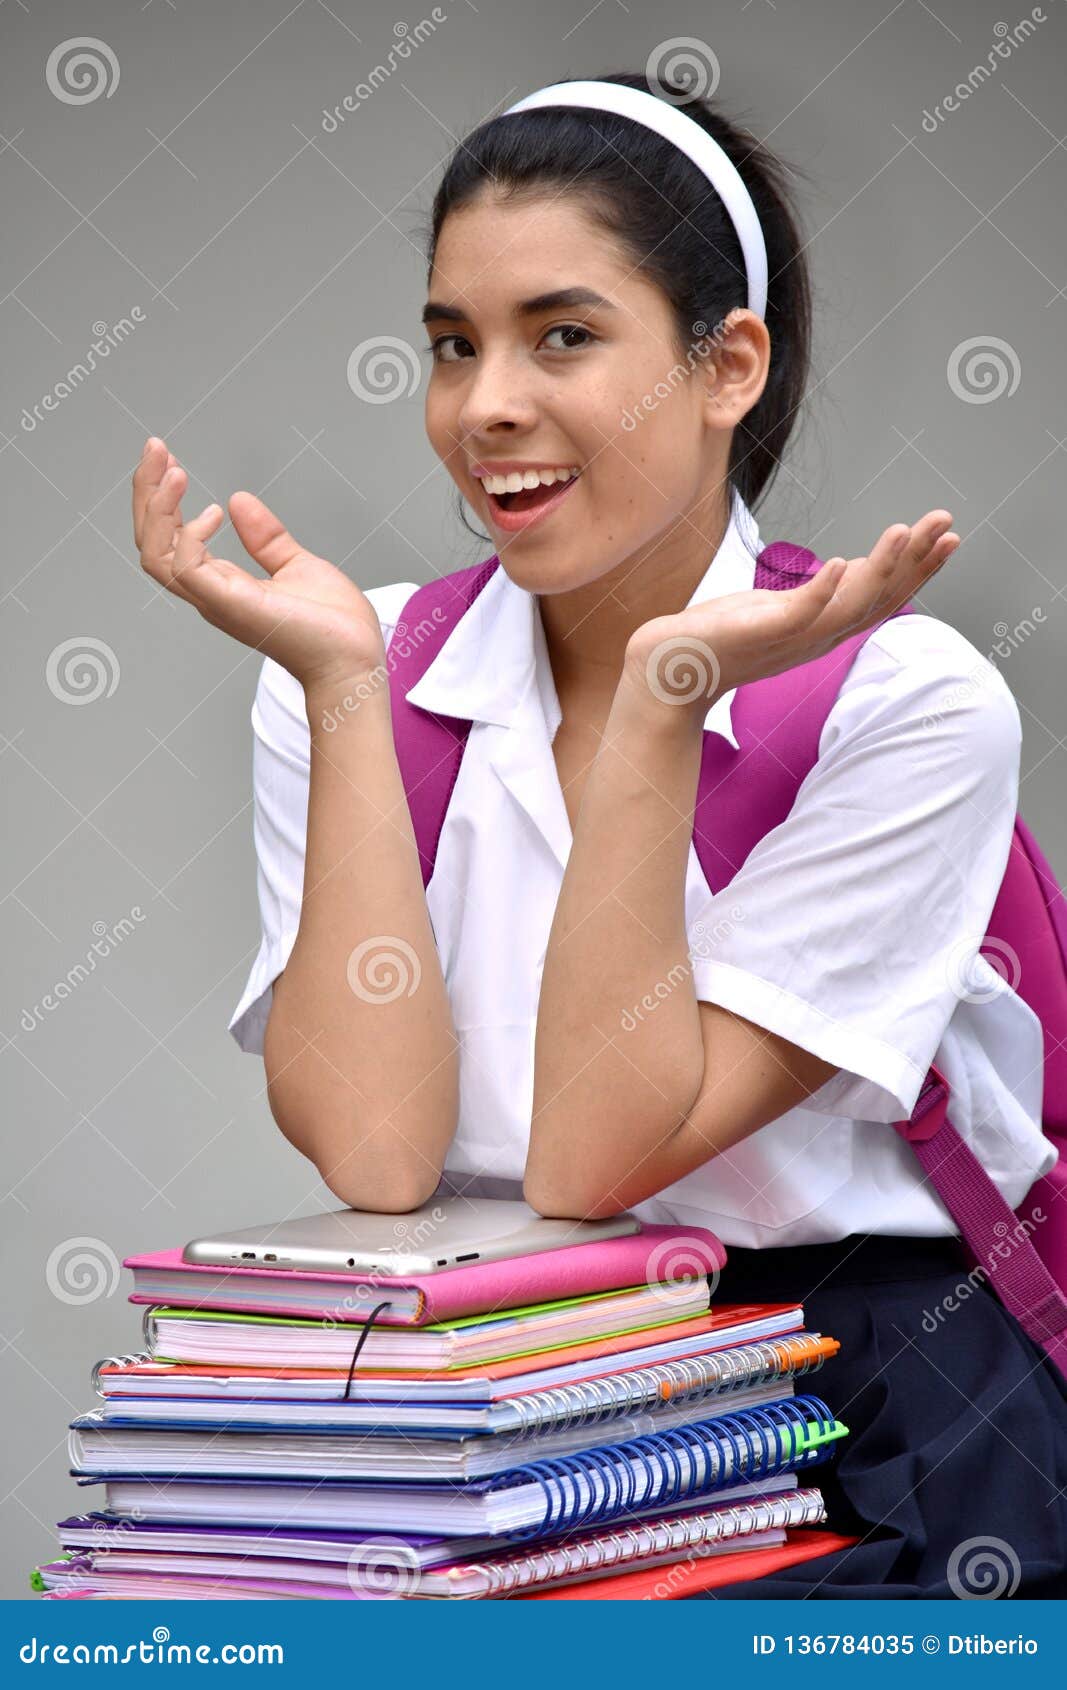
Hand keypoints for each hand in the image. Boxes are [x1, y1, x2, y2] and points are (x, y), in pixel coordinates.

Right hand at [133, 437, 388, 692]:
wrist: (355, 660)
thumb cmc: (334, 627)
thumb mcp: (297, 565)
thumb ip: (266, 537)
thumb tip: (238, 500)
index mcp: (221, 584)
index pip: (170, 539)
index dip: (161, 499)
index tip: (168, 459)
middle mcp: (210, 593)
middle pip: (152, 541)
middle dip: (146, 492)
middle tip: (154, 447)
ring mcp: (217, 600)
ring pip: (156, 554)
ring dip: (156, 508)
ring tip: (173, 471)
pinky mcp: (232, 604)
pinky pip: (185, 569)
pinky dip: (187, 535)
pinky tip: (211, 512)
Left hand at [622, 511, 959, 717]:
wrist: (668, 670)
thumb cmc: (720, 637)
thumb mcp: (779, 610)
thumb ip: (817, 596)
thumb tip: (850, 570)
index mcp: (823, 630)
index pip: (883, 599)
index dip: (918, 569)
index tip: (947, 536)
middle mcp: (815, 638)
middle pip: (879, 599)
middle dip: (916, 561)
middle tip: (946, 524)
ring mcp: (788, 638)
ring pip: (848, 605)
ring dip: (880, 568)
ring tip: (902, 531)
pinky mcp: (757, 633)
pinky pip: (797, 614)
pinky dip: (821, 591)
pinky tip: (839, 563)